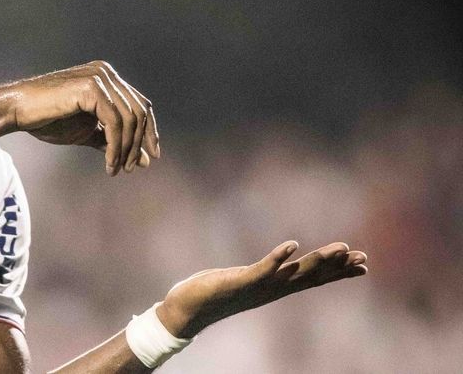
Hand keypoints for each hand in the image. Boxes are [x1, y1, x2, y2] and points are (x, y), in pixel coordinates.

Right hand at [0, 61, 158, 175]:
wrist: (17, 111)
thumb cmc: (48, 120)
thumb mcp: (87, 133)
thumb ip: (113, 141)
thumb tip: (143, 161)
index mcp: (107, 78)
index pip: (141, 105)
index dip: (150, 132)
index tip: (152, 157)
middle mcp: (106, 73)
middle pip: (139, 112)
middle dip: (139, 143)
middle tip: (132, 168)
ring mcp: (99, 77)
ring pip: (129, 119)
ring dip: (126, 149)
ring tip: (117, 169)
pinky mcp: (91, 88)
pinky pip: (114, 122)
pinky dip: (115, 147)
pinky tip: (109, 163)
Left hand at [155, 241, 367, 337]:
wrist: (189, 308)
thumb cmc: (216, 292)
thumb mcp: (247, 282)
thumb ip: (263, 274)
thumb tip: (278, 267)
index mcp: (276, 287)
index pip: (314, 279)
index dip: (339, 272)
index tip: (364, 264)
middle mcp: (272, 289)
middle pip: (312, 276)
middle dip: (338, 266)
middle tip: (364, 256)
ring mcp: (258, 286)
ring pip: (294, 273)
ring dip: (317, 261)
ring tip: (340, 248)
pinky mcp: (241, 281)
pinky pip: (263, 268)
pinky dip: (278, 257)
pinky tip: (291, 245)